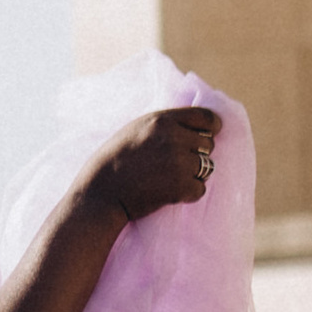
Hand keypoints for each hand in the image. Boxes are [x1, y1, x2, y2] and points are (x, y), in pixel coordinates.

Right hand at [89, 104, 221, 224]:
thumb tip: (194, 125)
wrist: (99, 193)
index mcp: (162, 120)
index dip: (212, 127)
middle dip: (197, 154)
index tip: (209, 134)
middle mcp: (174, 138)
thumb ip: (164, 124)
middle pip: (208, 144)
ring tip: (170, 179)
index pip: (206, 117)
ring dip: (194, 174)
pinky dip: (189, 193)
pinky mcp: (181, 186)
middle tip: (175, 165)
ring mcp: (179, 163)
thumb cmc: (114, 161)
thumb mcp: (135, 129)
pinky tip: (170, 193)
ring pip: (207, 167)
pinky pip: (200, 189)